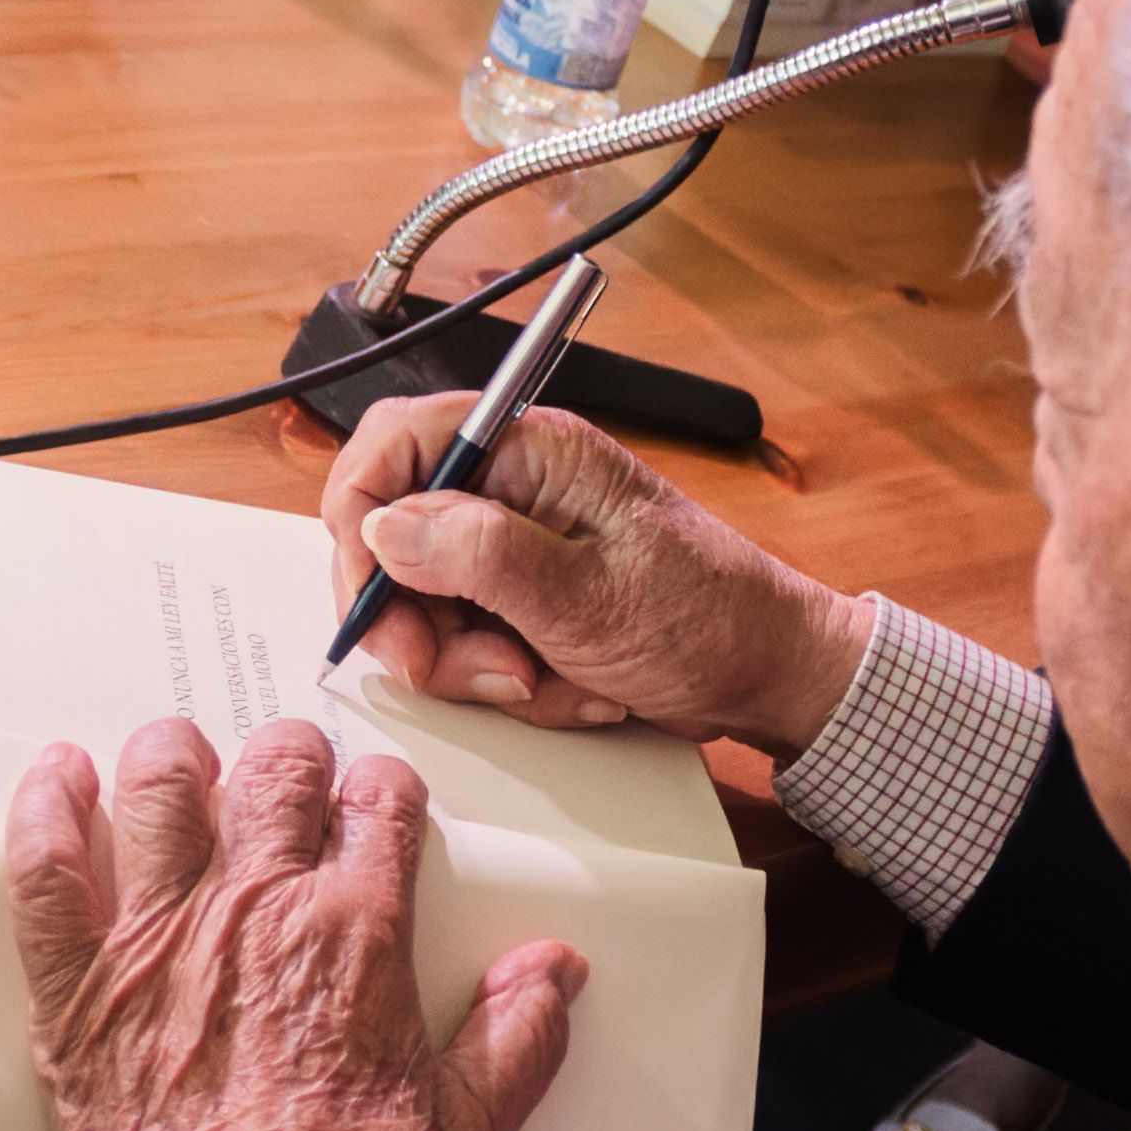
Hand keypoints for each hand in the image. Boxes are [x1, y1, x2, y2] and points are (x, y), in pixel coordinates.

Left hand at [8, 717, 589, 1130]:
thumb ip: (515, 1035)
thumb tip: (552, 970)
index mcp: (356, 938)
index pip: (375, 810)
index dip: (381, 795)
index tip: (377, 805)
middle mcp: (257, 918)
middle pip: (273, 778)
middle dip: (289, 760)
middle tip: (287, 772)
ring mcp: (158, 948)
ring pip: (162, 792)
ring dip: (175, 758)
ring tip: (180, 755)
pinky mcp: (79, 995)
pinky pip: (46, 871)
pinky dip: (48, 809)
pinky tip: (60, 779)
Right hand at [324, 397, 873, 753]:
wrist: (770, 676)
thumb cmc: (708, 622)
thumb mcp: (586, 596)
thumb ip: (478, 554)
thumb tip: (388, 527)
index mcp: (529, 450)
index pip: (393, 446)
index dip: (360, 522)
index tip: (374, 597)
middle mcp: (515, 487)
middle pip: (396, 539)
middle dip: (421, 621)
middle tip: (461, 669)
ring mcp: (517, 547)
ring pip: (426, 603)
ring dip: (472, 664)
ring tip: (541, 679)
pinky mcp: (524, 597)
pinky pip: (470, 640)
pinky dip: (505, 679)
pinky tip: (565, 685)